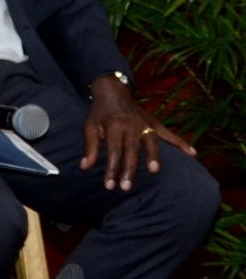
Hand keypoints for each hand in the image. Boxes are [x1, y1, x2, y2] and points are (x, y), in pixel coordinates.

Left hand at [81, 75, 193, 191]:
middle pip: (131, 151)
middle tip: (126, 187)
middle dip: (129, 170)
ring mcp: (145, 123)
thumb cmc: (100, 113)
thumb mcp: (89, 127)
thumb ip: (90, 147)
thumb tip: (85, 167)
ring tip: (154, 171)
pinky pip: (169, 133)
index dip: (111, 169)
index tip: (109, 186)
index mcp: (114, 126)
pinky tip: (192, 153)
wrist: (113, 91)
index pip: (114, 152)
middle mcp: (131, 125)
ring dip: (153, 156)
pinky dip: (181, 142)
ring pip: (150, 143)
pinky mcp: (154, 123)